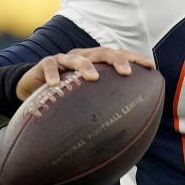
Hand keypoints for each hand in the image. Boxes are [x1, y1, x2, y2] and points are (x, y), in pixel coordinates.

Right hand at [15, 47, 155, 100]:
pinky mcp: (45, 64)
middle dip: (116, 60)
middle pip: (103, 52)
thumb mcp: (86, 98)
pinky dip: (52, 74)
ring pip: (77, 58)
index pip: (119, 55)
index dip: (135, 58)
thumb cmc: (66, 95)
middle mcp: (83, 57)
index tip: (151, 67)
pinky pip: (49, 65)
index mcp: (97, 62)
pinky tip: (55, 85)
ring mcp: (64, 59)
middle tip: (126, 72)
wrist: (32, 88)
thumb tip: (128, 133)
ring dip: (85, 66)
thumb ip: (103, 106)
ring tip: (93, 77)